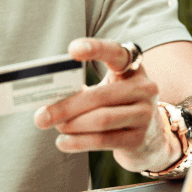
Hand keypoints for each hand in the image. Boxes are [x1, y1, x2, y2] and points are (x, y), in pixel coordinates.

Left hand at [32, 38, 180, 173]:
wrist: (150, 137)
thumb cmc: (117, 106)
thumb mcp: (107, 90)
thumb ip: (84, 89)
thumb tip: (48, 101)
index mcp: (133, 68)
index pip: (116, 52)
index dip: (96, 48)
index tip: (72, 50)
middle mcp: (144, 88)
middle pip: (99, 95)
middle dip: (66, 106)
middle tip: (41, 116)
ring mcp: (145, 114)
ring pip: (101, 119)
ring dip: (71, 125)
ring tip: (54, 127)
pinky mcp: (139, 138)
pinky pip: (103, 140)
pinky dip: (79, 142)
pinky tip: (63, 143)